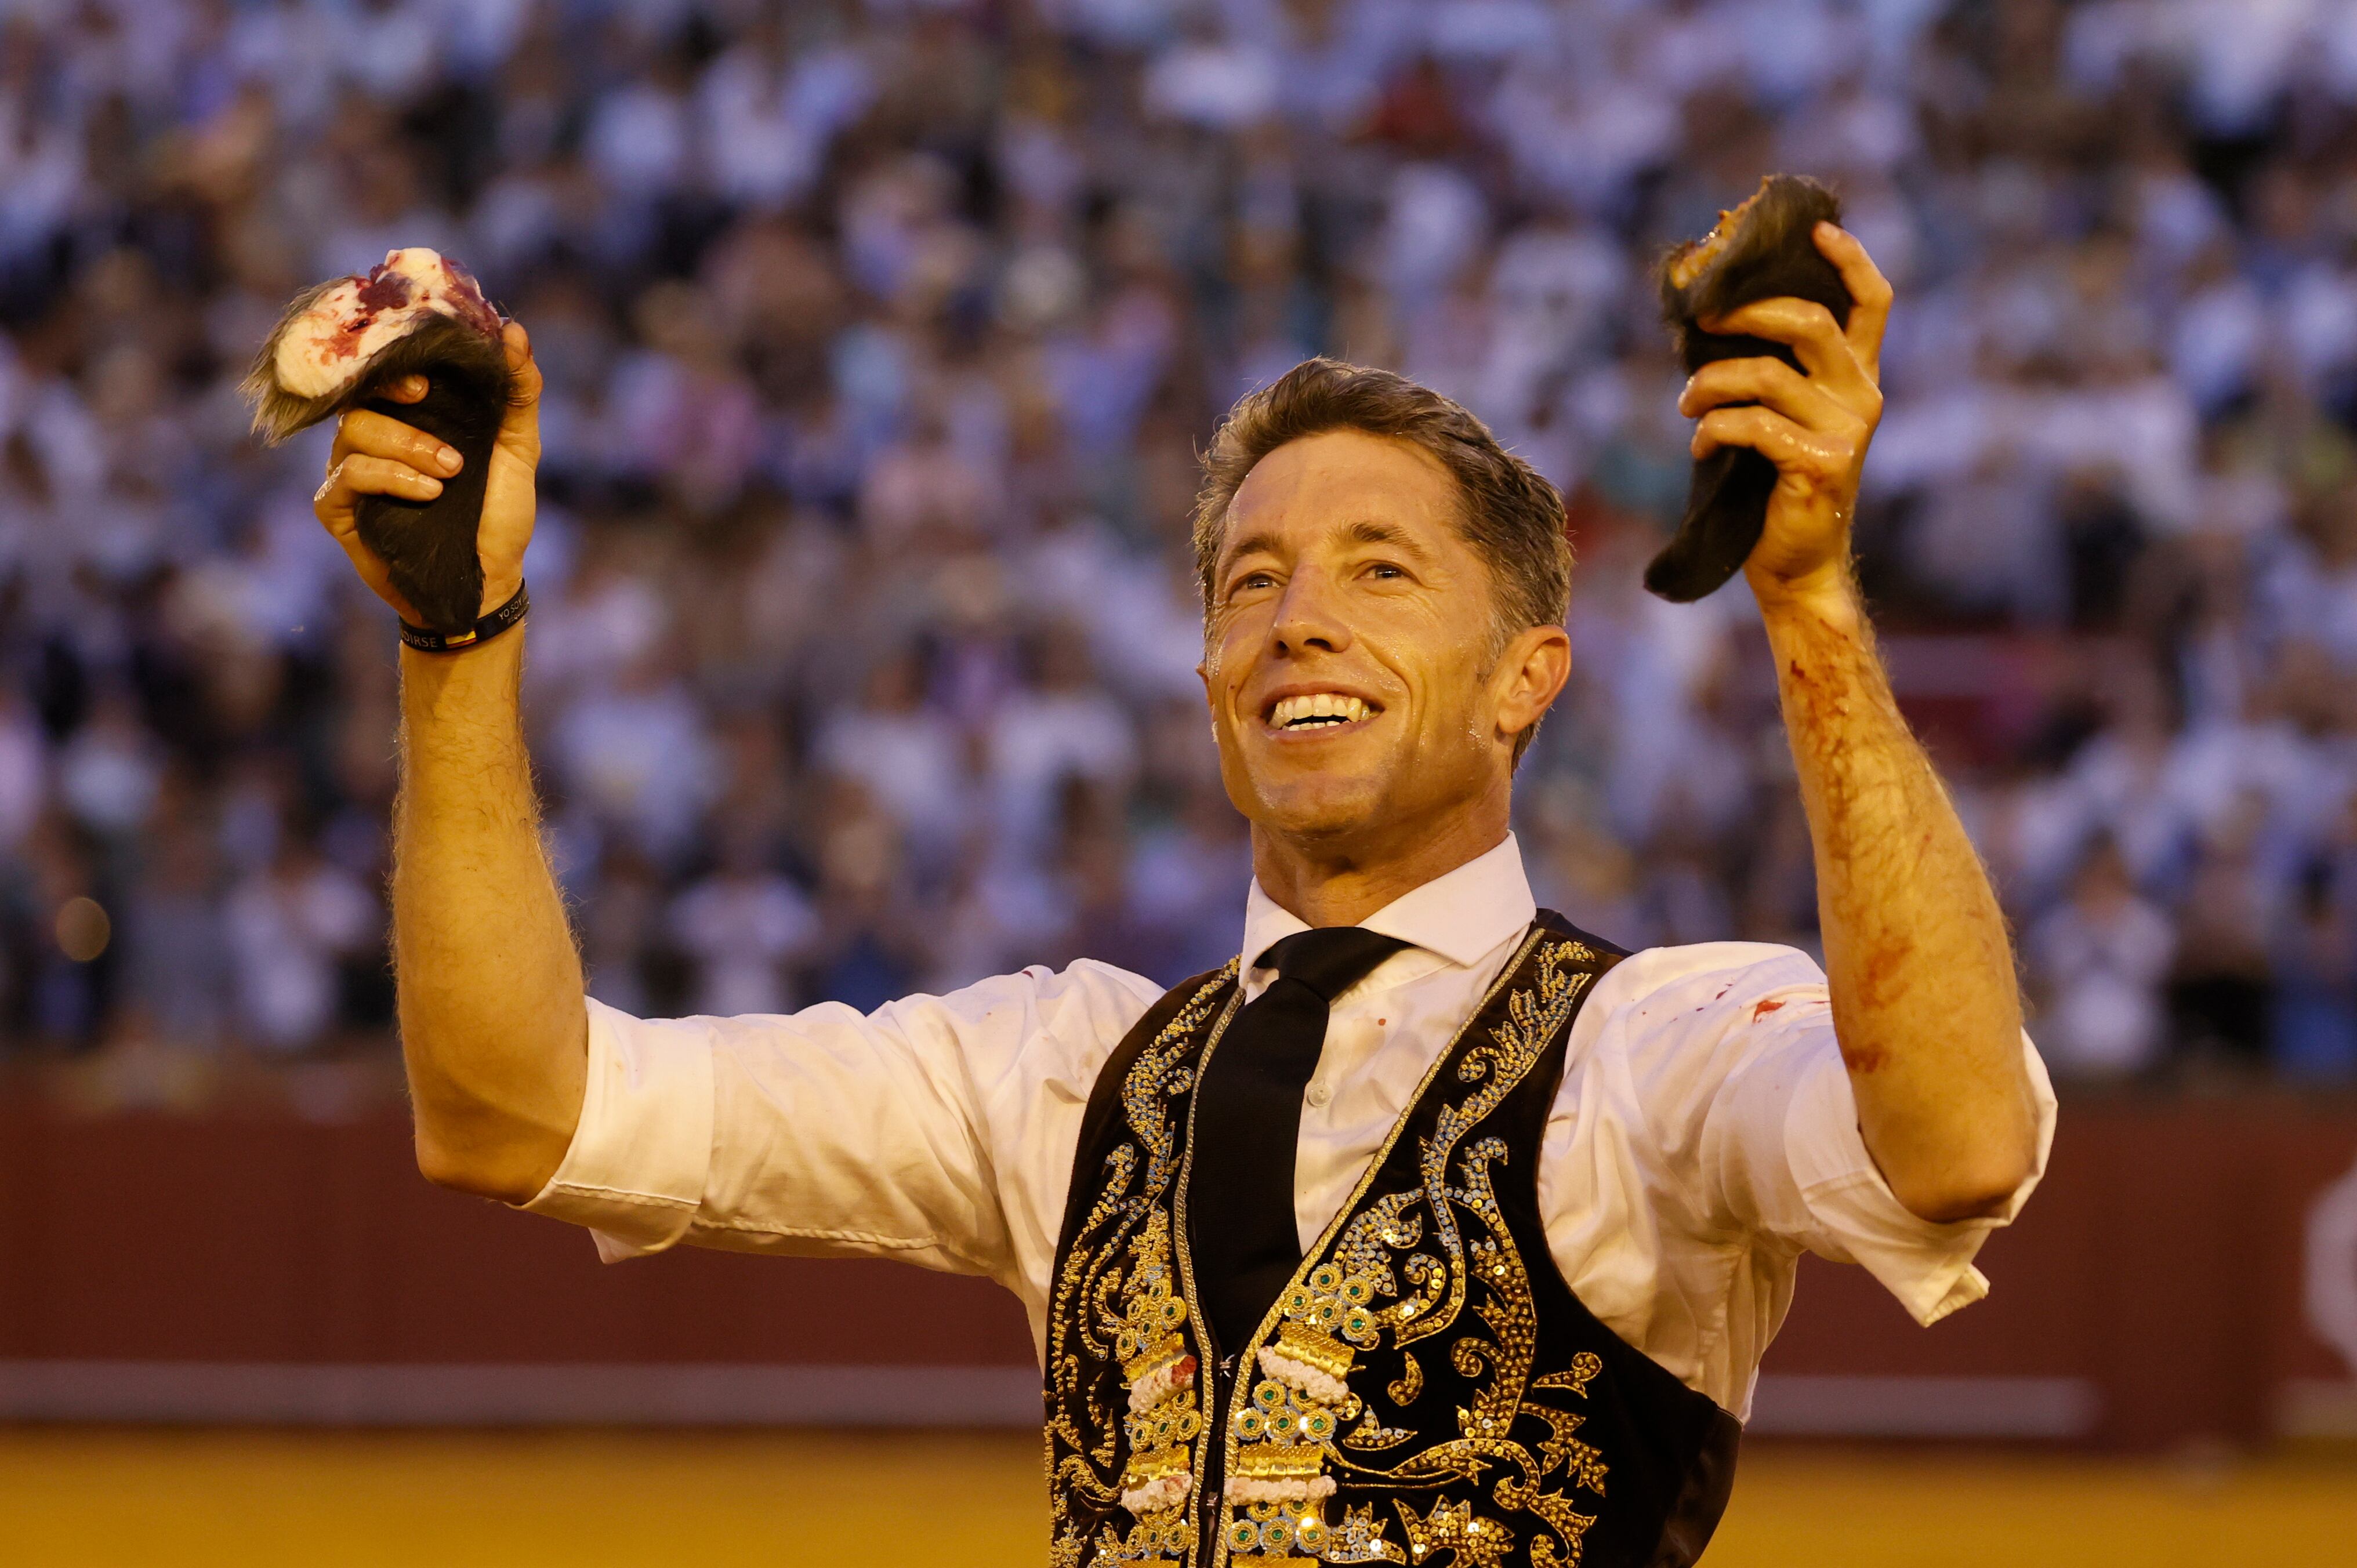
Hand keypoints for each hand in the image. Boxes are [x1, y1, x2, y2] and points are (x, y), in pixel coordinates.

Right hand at [312, 320, 542, 623]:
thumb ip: (519, 393)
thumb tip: (515, 333)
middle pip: (364, 394)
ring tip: (450, 472)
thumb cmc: (499, 513)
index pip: (388, 371)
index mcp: (411, 416)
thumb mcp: (519, 450)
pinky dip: (389, 478)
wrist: (489, 581)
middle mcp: (374, 436)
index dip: (399, 361)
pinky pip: (347, 477)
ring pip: (354, 431)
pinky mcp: (337, 507)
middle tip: (431, 405)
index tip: (429, 375)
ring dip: (405, 445)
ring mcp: (350, 470)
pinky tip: (428, 493)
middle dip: (401, 402)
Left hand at [1675, 223, 1890, 610]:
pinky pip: (1752, 425)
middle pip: (1809, 321)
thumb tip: (1711, 322)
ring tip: (1685, 404)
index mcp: (1857, 379)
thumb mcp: (1780, 418)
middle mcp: (1861, 397)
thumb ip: (1768, 372)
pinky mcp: (1823, 463)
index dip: (1850, 259)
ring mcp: (1847, 430)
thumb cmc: (1775, 488)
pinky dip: (1712, 430)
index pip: (1872, 303)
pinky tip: (1699, 445)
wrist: (1797, 565)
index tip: (1819, 228)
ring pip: (1765, 375)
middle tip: (1704, 323)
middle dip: (1747, 314)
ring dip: (1709, 384)